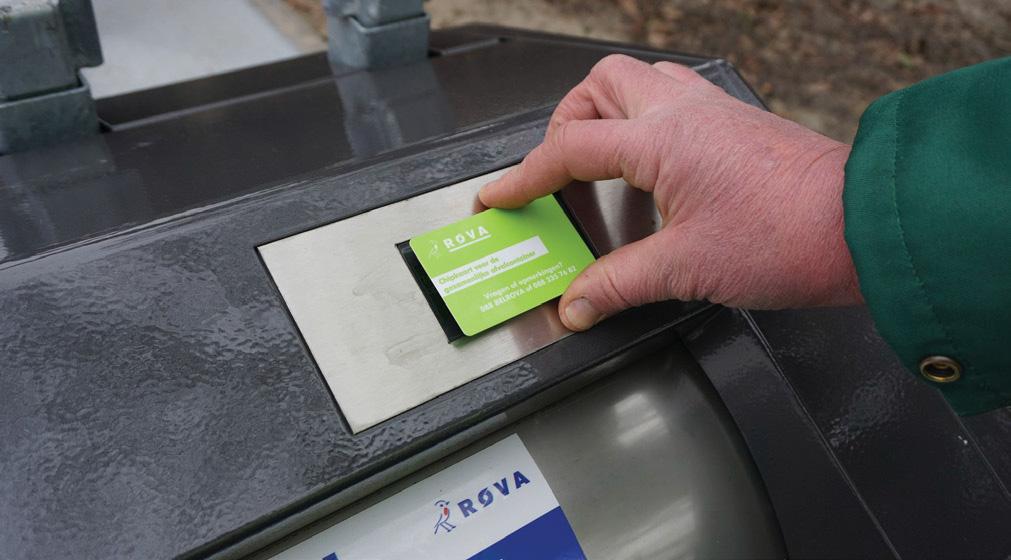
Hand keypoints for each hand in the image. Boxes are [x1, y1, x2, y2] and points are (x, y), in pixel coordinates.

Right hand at [479, 54, 862, 330]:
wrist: (864, 227)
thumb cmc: (789, 238)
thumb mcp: (687, 268)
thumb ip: (618, 284)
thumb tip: (577, 304)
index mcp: (660, 140)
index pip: (568, 149)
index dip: (524, 177)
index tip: (499, 195)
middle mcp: (683, 112)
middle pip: (599, 85)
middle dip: (565, 122)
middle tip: (557, 171)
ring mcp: (714, 111)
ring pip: (639, 81)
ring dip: (607, 111)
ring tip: (598, 159)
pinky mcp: (737, 123)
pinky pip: (675, 97)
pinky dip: (647, 119)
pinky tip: (654, 162)